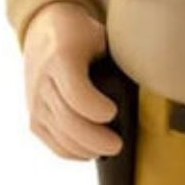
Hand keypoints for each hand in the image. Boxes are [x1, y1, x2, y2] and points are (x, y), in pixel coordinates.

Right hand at [22, 2, 121, 160]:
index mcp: (61, 58)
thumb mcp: (101, 36)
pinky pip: (53, 144)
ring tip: (109, 148)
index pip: (74, 92)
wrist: (44, 31)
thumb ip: (118, 60)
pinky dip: (73, 152)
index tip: (112, 111)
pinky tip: (90, 151)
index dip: (94, 107)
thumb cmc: (80, 35)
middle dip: (95, 138)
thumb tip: (150, 85)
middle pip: (68, 121)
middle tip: (117, 145)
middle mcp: (43, 82)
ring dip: (86, 149)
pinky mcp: (34, 119)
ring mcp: (36, 103)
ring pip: (60, 137)